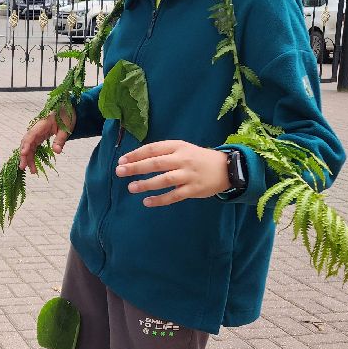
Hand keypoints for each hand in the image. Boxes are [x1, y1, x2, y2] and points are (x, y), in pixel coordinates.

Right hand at [18, 110, 71, 170]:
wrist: (66, 110)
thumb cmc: (66, 117)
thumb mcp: (66, 129)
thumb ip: (60, 140)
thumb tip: (57, 151)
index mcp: (42, 125)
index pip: (31, 135)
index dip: (26, 144)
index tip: (23, 153)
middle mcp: (36, 129)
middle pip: (27, 142)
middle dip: (24, 155)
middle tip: (23, 167)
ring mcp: (37, 133)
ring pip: (29, 147)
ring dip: (28, 158)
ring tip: (32, 171)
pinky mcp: (39, 137)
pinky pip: (33, 147)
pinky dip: (32, 156)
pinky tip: (33, 164)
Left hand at [115, 140, 229, 206]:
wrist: (227, 168)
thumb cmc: (198, 158)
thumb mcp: (183, 148)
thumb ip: (164, 153)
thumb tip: (138, 159)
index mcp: (178, 146)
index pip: (153, 149)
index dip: (136, 154)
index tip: (122, 160)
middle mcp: (182, 159)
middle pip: (156, 163)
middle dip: (136, 167)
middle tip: (120, 171)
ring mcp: (188, 175)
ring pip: (164, 179)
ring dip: (146, 184)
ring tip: (131, 187)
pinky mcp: (193, 189)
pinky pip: (174, 196)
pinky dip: (160, 200)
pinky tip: (147, 202)